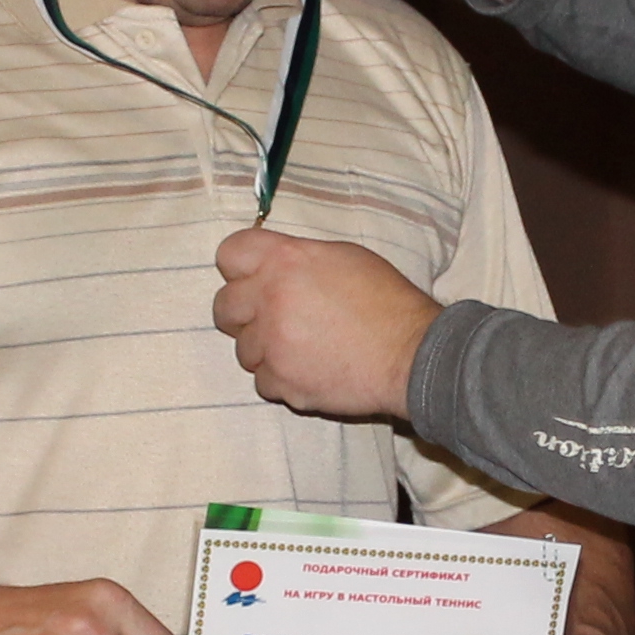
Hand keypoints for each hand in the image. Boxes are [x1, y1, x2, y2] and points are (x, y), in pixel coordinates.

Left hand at [214, 227, 437, 421]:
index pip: (229, 253)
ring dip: (265, 350)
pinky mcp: (281, 381)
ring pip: (243, 349)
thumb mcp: (346, 257)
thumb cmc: (387, 302)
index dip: (239, 267)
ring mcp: (272, 344)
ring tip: (302, 348)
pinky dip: (282, 379)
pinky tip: (310, 370)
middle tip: (272, 319)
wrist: (411, 355)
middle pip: (224, 306)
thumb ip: (299, 258)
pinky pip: (262, 381)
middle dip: (244, 313)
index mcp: (285, 260)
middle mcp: (270, 298)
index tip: (252, 278)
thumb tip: (274, 266)